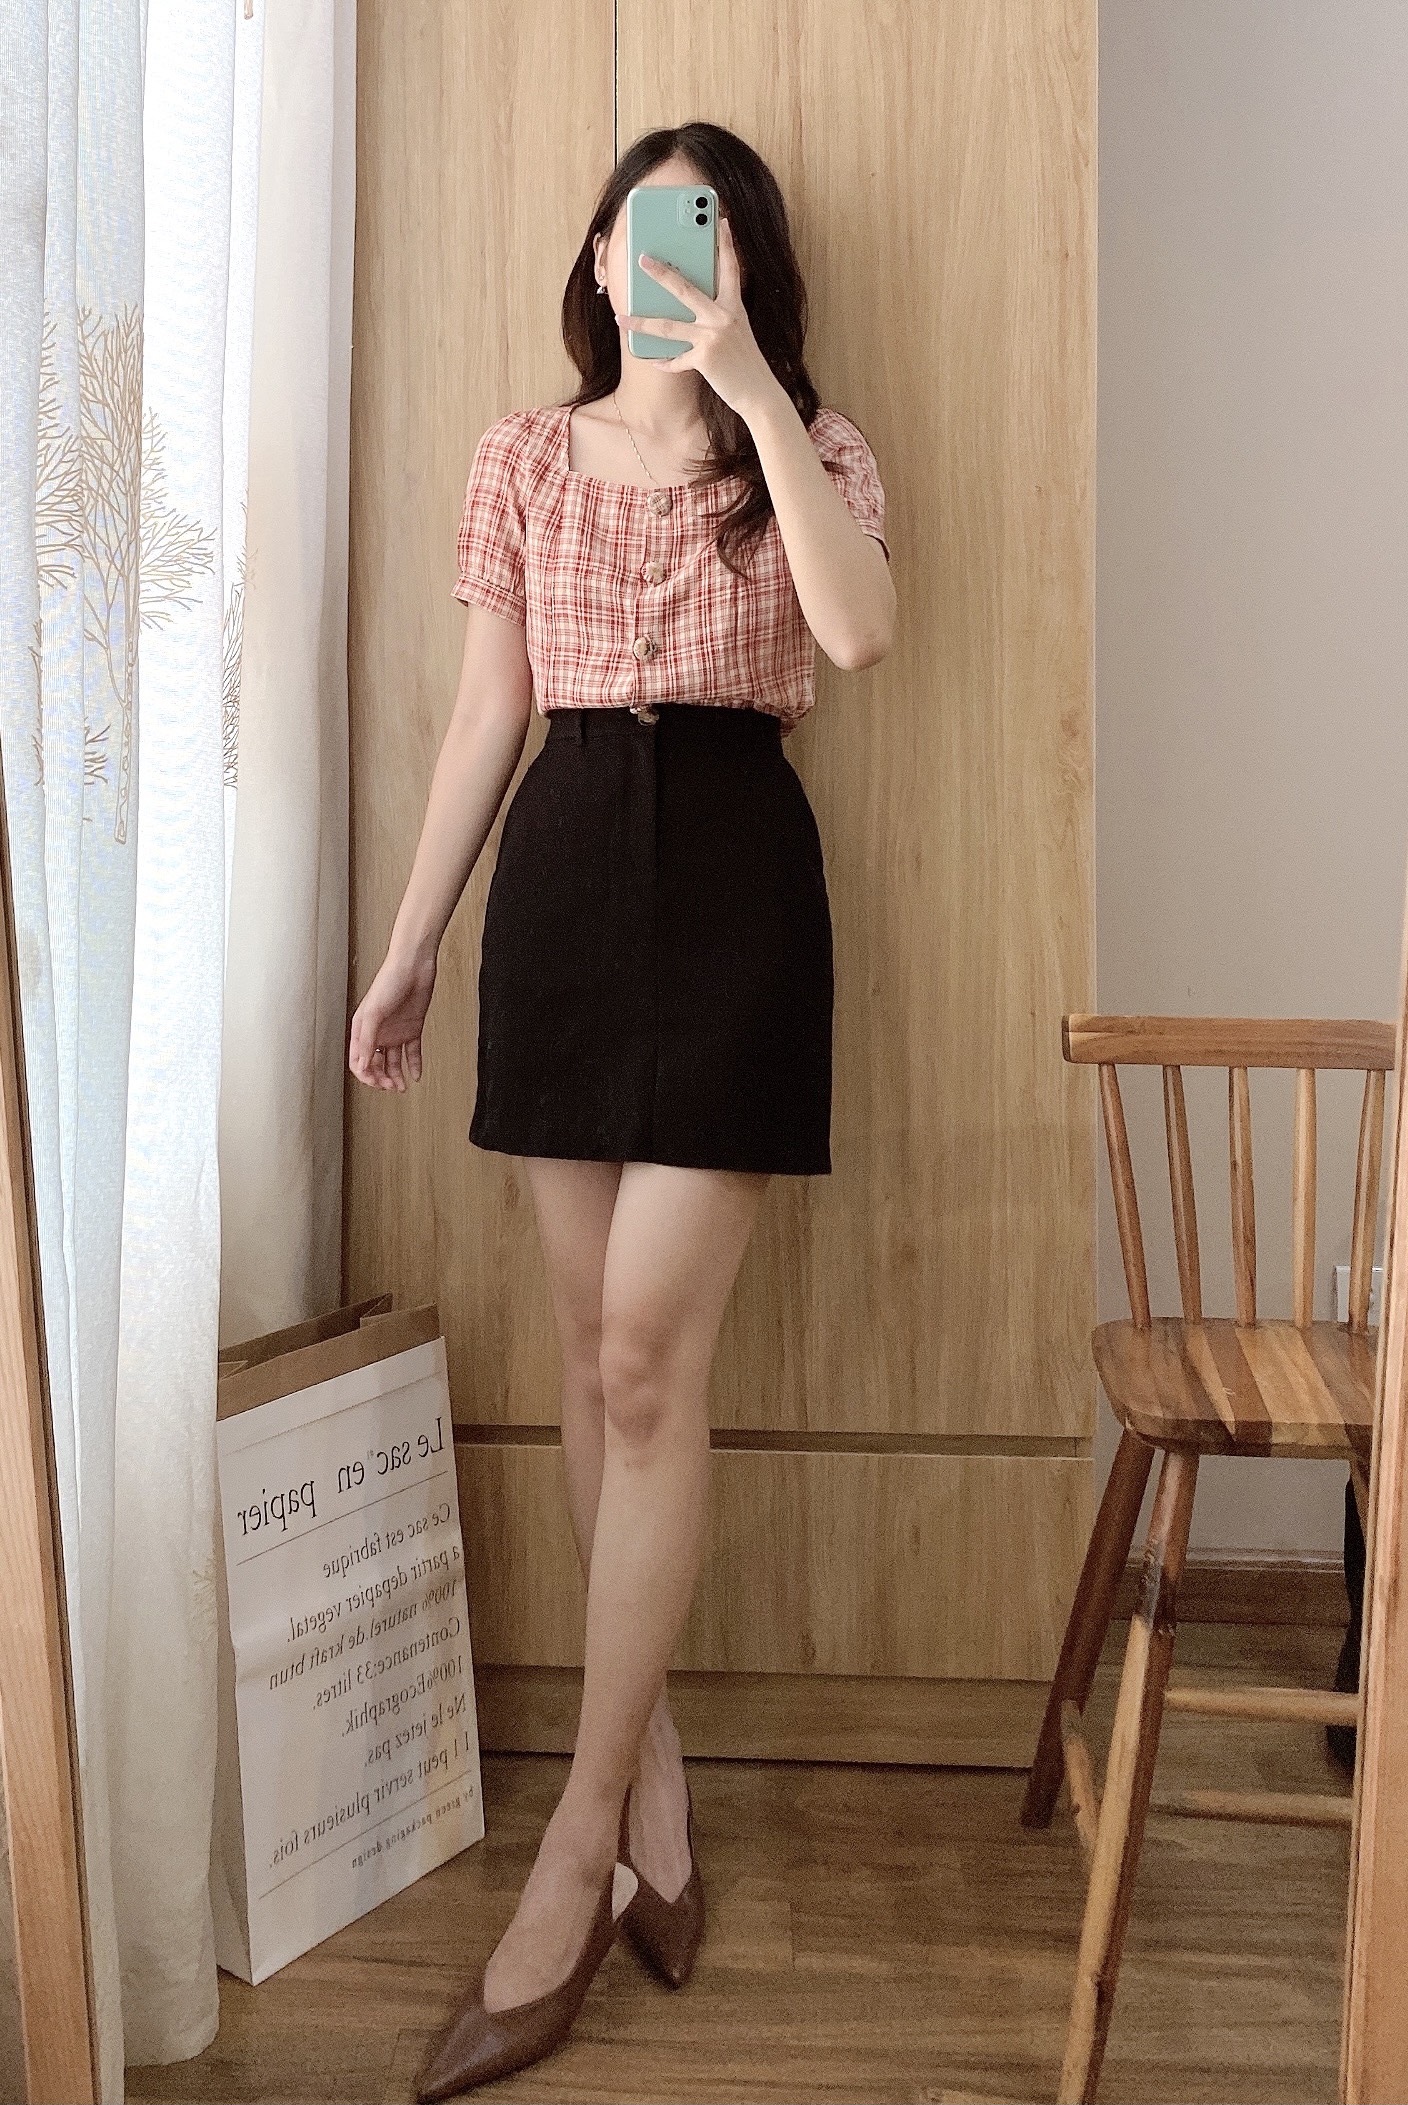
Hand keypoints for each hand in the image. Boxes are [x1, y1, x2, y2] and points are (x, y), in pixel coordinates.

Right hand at [348, 947, 435, 1091]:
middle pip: (375, 1064)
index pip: (359, 1060)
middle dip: (382, 1079)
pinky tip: (416, 1076)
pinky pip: (412, 1052)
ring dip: (396, 1076)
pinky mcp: (412, 1029)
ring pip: (393, 1062)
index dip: (366, 1075)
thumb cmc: (389, 982)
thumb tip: (363, 1066)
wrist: (414, 967)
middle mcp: (377, 1033)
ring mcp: (395, 1032)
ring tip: (402, 1087)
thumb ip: (368, 1040)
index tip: (377, 1085)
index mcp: (362, 1029)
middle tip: (392, 1088)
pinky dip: (414, 1065)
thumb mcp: (374, 1013)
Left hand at [620, 216, 778, 421]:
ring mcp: (713, 337)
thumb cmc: (746, 363)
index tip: (722, 221)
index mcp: (734, 306)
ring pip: (668, 325)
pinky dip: (664, 362)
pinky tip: (652, 360)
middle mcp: (724, 317)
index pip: (730, 269)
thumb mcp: (737, 332)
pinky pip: (676, 360)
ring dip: (640, 322)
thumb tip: (686, 309)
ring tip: (619, 317)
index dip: (726, 244)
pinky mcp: (705, 358)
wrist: (760, 394)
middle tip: (642, 259)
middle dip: (660, 273)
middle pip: (685, 288)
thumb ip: (717, 316)